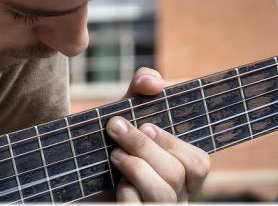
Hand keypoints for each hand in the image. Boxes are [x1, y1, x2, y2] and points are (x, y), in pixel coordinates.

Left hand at [106, 67, 210, 201]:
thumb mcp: (125, 113)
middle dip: (143, 146)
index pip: (198, 162)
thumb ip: (140, 91)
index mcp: (181, 172)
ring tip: (114, 155)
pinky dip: (125, 195)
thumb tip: (154, 82)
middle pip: (176, 174)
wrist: (79, 171)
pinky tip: (114, 185)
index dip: (172, 142)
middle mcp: (175, 195)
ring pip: (162, 194)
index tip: (146, 125)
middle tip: (116, 129)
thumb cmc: (111, 142)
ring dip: (135, 168)